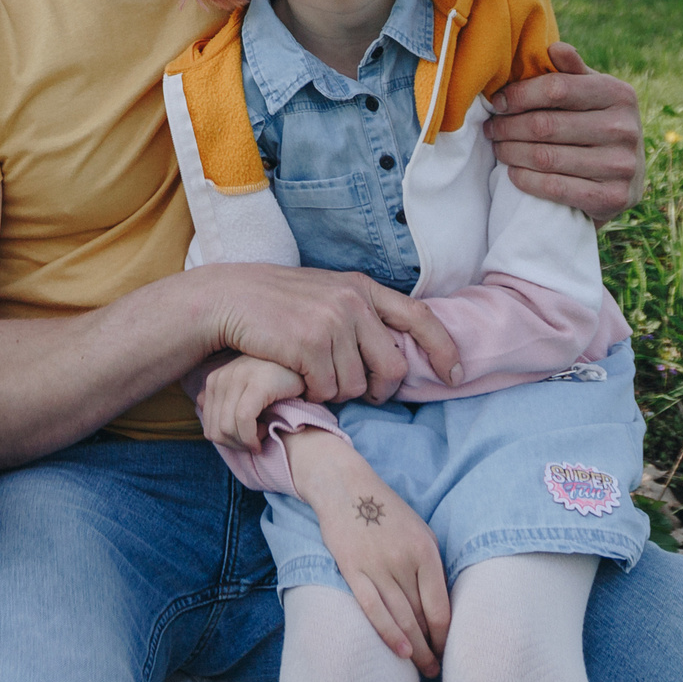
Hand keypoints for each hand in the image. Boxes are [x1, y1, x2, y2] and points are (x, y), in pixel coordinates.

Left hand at [196, 354, 305, 451]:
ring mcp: (238, 377)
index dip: (229, 444)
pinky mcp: (256, 383)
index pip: (209, 428)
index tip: (249, 441)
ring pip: (227, 428)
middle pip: (216, 432)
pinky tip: (266, 431)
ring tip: (263, 433)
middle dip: (237, 445)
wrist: (302, 366)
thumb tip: (208, 420)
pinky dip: (253, 436)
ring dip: (247, 442)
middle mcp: (221, 377)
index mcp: (214, 381)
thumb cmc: (274, 386)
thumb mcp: (244, 393)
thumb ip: (224, 404)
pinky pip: (244, 419)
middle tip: (257, 442)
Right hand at [199, 263, 462, 403]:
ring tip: (312, 373)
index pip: (419, 318)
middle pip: (391, 368)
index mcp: (362, 287)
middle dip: (377, 390)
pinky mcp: (308, 345)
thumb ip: (361, 314)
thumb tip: (397, 352)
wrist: (227, 299)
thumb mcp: (327, 294)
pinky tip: (295, 376)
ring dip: (335, 391)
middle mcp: (352, 302)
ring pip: (355, 386)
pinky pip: (327, 390)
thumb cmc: (277, 304)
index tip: (455, 375)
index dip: (443, 349)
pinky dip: (312, 393)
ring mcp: (331, 322)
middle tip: (359, 393)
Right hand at [286, 429, 450, 676]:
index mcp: (426, 552)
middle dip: (432, 648)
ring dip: (414, 648)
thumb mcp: (420, 532)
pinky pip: (373, 608)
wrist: (346, 487)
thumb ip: (431, 568)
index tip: (448, 651)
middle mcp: (404, 561)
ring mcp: (377, 566)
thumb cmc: (388, 512)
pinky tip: (400, 652)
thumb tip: (439, 609)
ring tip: (422, 668)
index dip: (446, 635)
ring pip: (401, 618)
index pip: (441, 606)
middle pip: (422, 617)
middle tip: (437, 670)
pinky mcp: (352, 570)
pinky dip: (388, 633)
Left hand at [486, 43, 646, 220]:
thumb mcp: (592, 93)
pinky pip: (555, 187)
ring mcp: (621, 165)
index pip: (556, 88)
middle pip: (545, 125)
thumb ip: (573, 71)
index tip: (497, 102)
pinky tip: (513, 173)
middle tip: (490, 128)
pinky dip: (526, 180)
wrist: (626, 179)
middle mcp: (625, 128)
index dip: (519, 95)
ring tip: (498, 148)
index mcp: (620, 94)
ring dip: (511, 153)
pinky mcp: (613, 198)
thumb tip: (554, 47)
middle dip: (508, 126)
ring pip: (545, 157)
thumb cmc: (597, 124)